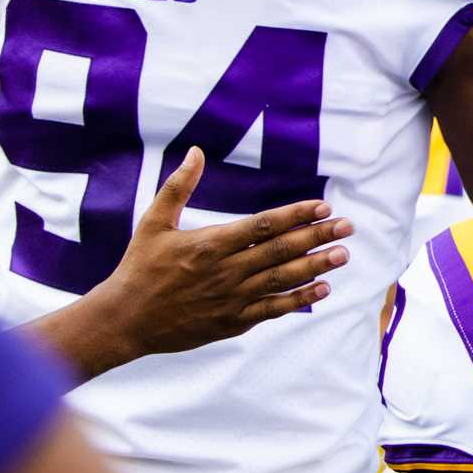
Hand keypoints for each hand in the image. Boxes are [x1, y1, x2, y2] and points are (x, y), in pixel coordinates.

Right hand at [80, 147, 353, 367]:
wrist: (124, 320)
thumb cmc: (139, 267)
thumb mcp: (154, 222)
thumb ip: (179, 187)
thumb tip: (195, 151)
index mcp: (210, 243)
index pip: (263, 225)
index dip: (296, 215)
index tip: (322, 206)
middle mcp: (226, 271)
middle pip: (281, 250)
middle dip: (317, 236)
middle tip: (348, 227)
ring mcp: (232, 298)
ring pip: (282, 279)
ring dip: (316, 266)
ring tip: (343, 254)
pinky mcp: (233, 321)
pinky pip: (273, 309)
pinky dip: (299, 299)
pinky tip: (323, 288)